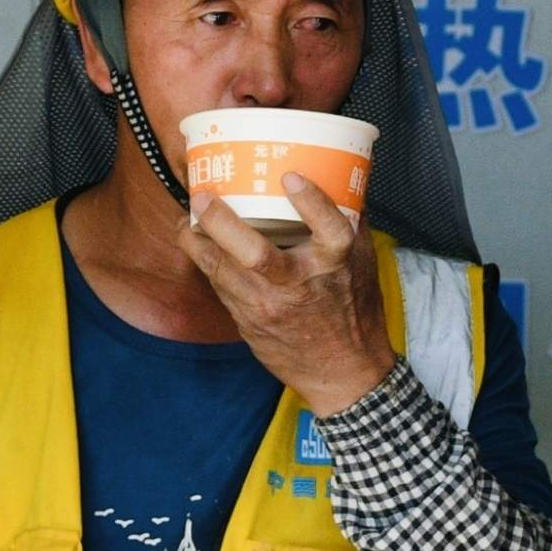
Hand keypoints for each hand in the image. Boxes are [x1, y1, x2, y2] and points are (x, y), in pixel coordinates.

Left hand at [185, 173, 397, 413]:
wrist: (343, 373)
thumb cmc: (355, 313)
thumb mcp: (363, 265)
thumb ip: (349, 223)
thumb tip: (339, 177)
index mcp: (335, 266)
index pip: (329, 228)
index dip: (311, 201)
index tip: (290, 176)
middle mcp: (300, 286)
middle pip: (254, 253)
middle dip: (221, 222)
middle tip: (204, 198)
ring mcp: (270, 307)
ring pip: (221, 270)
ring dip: (196, 241)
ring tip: (187, 220)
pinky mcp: (250, 322)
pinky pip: (219, 286)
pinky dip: (205, 262)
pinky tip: (197, 245)